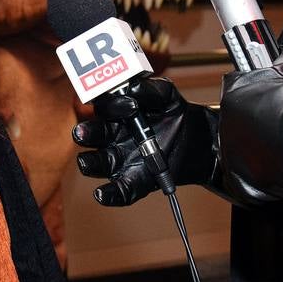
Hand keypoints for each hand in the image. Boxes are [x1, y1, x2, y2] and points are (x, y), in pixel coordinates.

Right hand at [72, 77, 217, 206]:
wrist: (200, 137)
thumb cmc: (174, 112)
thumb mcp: (166, 94)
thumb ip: (149, 88)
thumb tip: (132, 87)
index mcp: (115, 114)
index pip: (102, 109)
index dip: (111, 106)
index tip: (132, 106)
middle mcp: (113, 137)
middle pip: (92, 136)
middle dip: (85, 134)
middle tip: (83, 132)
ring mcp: (122, 161)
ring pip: (99, 164)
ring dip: (90, 163)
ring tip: (86, 162)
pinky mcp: (135, 182)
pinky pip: (119, 191)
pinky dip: (109, 195)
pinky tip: (102, 194)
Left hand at [217, 50, 282, 203]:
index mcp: (233, 94)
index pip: (237, 89)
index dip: (258, 94)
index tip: (270, 99)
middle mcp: (226, 125)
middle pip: (238, 123)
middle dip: (256, 124)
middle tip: (278, 126)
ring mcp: (231, 155)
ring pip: (243, 152)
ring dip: (259, 150)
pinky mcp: (241, 183)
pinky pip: (250, 179)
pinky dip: (265, 176)